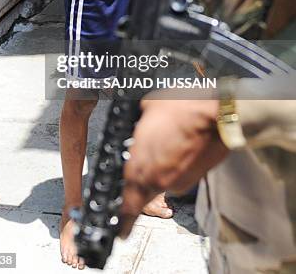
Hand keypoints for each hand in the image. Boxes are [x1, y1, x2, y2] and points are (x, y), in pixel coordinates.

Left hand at [120, 97, 227, 238]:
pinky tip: (182, 141)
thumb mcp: (146, 108)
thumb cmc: (180, 109)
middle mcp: (158, 180)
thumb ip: (138, 125)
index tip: (121, 229)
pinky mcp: (196, 177)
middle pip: (145, 189)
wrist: (215, 113)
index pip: (127, 206)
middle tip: (147, 157)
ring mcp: (180, 181)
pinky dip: (179, 161)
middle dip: (144, 177)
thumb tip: (139, 123)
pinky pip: (181, 172)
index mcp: (140, 168)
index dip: (123, 221)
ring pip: (164, 179)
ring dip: (164, 165)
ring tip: (169, 139)